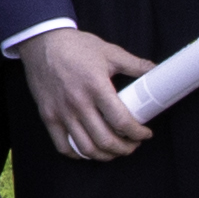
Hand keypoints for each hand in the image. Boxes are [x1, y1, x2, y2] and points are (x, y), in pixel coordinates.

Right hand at [22, 25, 157, 162]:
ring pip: (86, 148)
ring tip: (114, 150)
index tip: (145, 134)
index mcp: (96, 87)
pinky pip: (63, 146)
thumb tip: (156, 70)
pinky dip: (78, 154)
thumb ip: (135, 64)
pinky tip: (89, 150)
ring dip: (105, 155)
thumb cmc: (76, 46)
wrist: (42, 42)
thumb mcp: (110, 52)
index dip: (138, 133)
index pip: (121, 121)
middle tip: (133, 145)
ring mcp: (61, 112)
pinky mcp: (48, 116)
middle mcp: (78, 103)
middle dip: (125, 149)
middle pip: (105, 140)